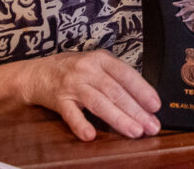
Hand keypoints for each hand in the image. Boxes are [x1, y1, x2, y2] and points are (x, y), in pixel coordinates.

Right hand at [20, 50, 161, 140]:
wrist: (37, 73)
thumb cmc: (73, 70)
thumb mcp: (95, 64)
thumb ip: (115, 77)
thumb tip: (143, 99)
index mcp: (101, 59)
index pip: (126, 74)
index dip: (142, 90)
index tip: (155, 106)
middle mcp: (88, 69)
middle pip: (115, 91)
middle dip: (136, 110)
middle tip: (151, 126)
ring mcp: (73, 84)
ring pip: (98, 102)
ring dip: (118, 118)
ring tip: (134, 131)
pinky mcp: (58, 100)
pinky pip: (70, 114)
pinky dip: (80, 124)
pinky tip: (91, 135)